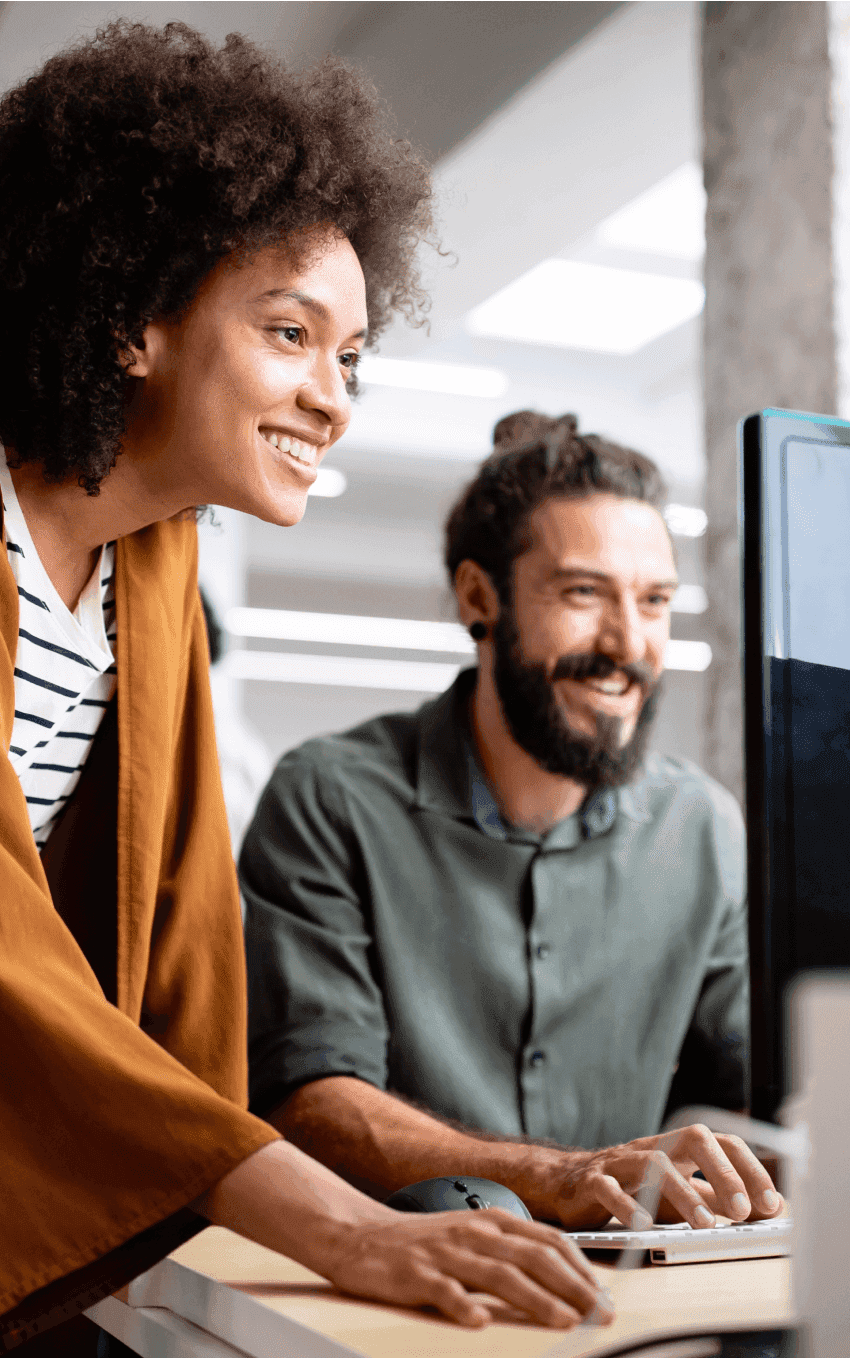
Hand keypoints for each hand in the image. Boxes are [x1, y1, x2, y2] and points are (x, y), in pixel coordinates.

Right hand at [321, 1208, 613, 1327]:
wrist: (361, 1235)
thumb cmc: (424, 1242)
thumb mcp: (473, 1237)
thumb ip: (511, 1253)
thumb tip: (562, 1280)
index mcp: (492, 1221)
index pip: (549, 1241)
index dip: (582, 1268)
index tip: (604, 1296)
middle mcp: (474, 1233)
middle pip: (534, 1258)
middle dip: (574, 1288)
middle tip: (600, 1314)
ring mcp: (445, 1253)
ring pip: (499, 1275)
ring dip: (536, 1299)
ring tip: (564, 1321)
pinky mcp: (416, 1274)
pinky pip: (443, 1291)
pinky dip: (463, 1306)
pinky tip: (479, 1322)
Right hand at [554, 1124, 782, 1230]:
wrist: (567, 1183)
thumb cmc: (632, 1189)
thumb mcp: (678, 1193)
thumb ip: (717, 1199)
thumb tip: (770, 1210)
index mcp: (677, 1150)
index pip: (721, 1143)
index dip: (749, 1168)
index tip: (770, 1204)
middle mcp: (652, 1148)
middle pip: (692, 1140)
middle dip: (721, 1172)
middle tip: (742, 1210)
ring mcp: (620, 1163)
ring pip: (653, 1164)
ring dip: (682, 1194)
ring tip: (704, 1225)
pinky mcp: (591, 1182)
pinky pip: (608, 1188)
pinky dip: (627, 1206)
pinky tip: (644, 1227)